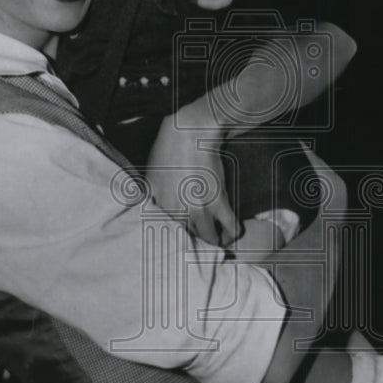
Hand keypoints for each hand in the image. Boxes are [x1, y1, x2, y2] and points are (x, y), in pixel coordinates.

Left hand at [146, 115, 238, 245]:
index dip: (175, 246)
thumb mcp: (150, 178)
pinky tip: (232, 231)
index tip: (180, 249)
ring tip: (218, 241)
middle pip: (189, 244)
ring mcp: (200, 209)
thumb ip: (149, 201)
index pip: (166, 239)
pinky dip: (234, 233)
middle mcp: (179, 213)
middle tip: (201, 247)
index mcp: (160, 209)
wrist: (189, 133)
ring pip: (211, 241)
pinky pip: (232, 228)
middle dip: (196, 248)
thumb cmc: (167, 152)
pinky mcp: (219, 201)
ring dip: (216, 243)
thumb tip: (148, 213)